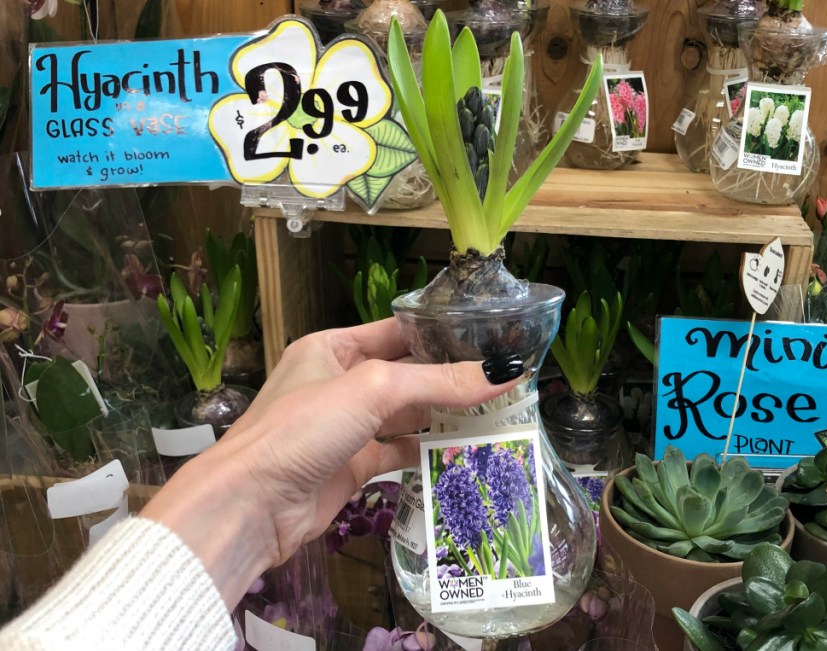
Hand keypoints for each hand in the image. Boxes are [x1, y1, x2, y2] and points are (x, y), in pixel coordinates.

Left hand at [141, 319, 522, 606]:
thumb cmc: (300, 429)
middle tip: (506, 379)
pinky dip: (429, 453)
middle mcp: (340, 383)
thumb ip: (438, 382)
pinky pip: (400, 453)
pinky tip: (464, 452)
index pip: (398, 331)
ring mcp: (347, 428)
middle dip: (452, 378)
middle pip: (408, 375)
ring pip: (407, 416)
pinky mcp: (353, 467)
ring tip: (498, 414)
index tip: (493, 337)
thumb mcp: (373, 390)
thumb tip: (503, 373)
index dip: (443, 333)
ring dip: (446, 417)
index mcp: (333, 348)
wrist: (252, 506)